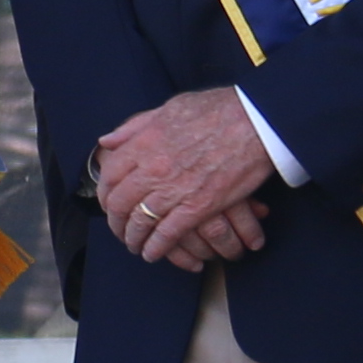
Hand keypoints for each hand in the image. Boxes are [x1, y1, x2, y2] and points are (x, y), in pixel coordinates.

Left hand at [92, 87, 281, 272]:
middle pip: (119, 203)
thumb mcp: (169, 108)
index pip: (110, 176)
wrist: (256, 122)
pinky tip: (153, 254)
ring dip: (133, 238)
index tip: (108, 203)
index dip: (105, 193)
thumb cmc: (217, 110)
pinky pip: (168, 234)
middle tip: (119, 230)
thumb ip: (135, 127)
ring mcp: (174, 189)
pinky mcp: (198, 207)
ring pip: (140, 222)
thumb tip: (108, 141)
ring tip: (135, 245)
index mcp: (144, 143)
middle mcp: (152, 168)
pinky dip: (156, 248)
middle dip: (115, 222)